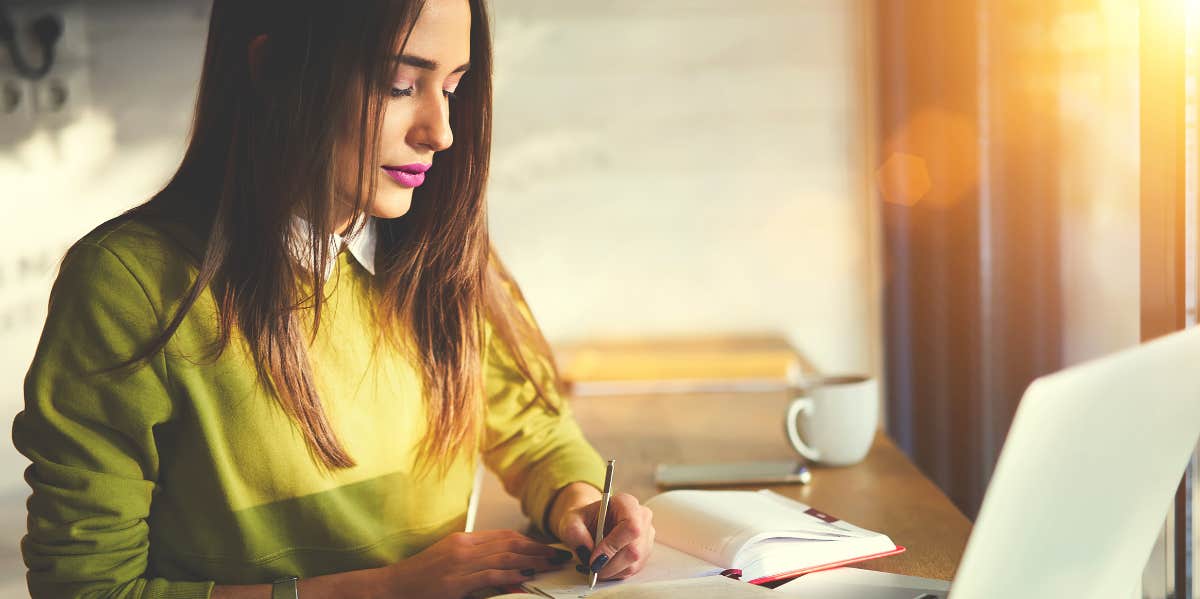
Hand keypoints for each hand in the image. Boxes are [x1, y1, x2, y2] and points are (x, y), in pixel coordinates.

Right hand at [378, 529, 573, 597]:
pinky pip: (490, 574)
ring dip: (532, 559)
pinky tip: (526, 576)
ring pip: (505, 555)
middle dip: (537, 548)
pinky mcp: (457, 582)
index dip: (529, 540)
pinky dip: (511, 574)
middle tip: (558, 554)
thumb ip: (475, 561)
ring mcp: (460, 563)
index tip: (546, 546)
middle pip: (509, 542)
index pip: (504, 535)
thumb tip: (504, 567)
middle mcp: (464, 547)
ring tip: (551, 564)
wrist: (392, 587)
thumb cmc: (420, 578)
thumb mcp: (448, 561)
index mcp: (463, 540)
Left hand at [550, 485, 655, 580]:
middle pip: (634, 550)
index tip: (594, 558)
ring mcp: (646, 535)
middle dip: (609, 564)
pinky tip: (605, 565)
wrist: (590, 524)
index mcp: (626, 503)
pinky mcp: (645, 552)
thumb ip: (574, 532)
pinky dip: (616, 573)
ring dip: (612, 570)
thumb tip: (587, 549)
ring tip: (596, 565)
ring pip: (634, 563)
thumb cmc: (584, 520)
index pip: (631, 527)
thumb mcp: (571, 521)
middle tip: (592, 567)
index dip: (613, 546)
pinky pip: (634, 569)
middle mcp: (642, 517)